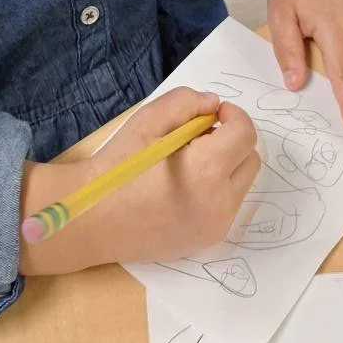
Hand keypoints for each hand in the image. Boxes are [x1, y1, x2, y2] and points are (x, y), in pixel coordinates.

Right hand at [20, 88, 258, 275]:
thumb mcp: (147, 120)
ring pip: (242, 183)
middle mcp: (220, 203)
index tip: (211, 113)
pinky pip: (228, 205)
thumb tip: (214, 104)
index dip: (233, 115)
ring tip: (188, 162)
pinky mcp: (207, 240)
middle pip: (250, 159)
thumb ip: (186, 102)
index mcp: (206, 170)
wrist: (92, 219)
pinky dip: (217, 188)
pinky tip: (184, 186)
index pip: (245, 134)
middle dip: (232, 140)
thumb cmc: (118, 166)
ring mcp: (216, 226)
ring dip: (226, 165)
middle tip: (197, 136)